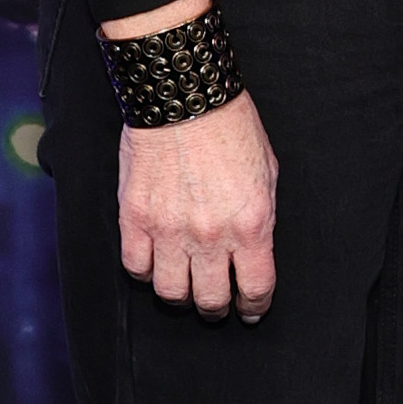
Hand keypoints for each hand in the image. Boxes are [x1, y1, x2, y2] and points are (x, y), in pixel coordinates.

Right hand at [115, 90, 279, 314]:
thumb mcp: (267, 172)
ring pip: (171, 293)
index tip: (250, 309)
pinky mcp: (136, 218)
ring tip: (183, 286)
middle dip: (217, 307)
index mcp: (251, 224)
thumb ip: (259, 218)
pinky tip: (154, 262)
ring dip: (180, 295)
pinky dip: (145, 271)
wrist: (184, 94)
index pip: (255, 288)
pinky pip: (136, 266)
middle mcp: (211, 235)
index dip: (254, 306)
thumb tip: (252, 248)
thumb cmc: (230, 126)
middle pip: (211, 300)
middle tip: (216, 302)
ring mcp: (169, 230)